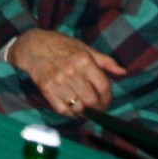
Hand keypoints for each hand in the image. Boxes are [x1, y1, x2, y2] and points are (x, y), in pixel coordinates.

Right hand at [11, 28, 125, 116]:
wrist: (33, 45)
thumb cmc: (62, 45)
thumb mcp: (85, 48)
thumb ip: (105, 61)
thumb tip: (124, 72)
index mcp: (84, 60)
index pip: (103, 86)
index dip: (109, 98)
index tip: (107, 101)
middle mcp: (71, 71)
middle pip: (92, 100)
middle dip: (98, 107)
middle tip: (97, 107)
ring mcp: (58, 81)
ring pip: (78, 107)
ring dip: (84, 111)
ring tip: (85, 107)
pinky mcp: (46, 89)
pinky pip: (62, 109)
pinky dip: (70, 113)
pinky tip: (72, 108)